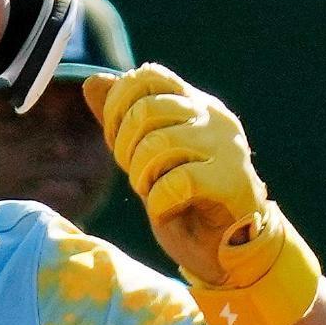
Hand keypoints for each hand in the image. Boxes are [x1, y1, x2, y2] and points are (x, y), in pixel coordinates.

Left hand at [83, 64, 319, 324]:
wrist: (228, 249)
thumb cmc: (186, 201)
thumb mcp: (146, 156)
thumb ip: (123, 120)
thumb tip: (93, 82)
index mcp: (195, 104)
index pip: (149, 76)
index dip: (119, 105)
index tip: (116, 140)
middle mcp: (214, 118)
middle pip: (147, 109)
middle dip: (125, 147)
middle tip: (135, 175)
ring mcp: (227, 147)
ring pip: (159, 144)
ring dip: (141, 176)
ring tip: (151, 193)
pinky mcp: (232, 181)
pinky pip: (178, 181)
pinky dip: (159, 202)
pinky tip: (165, 211)